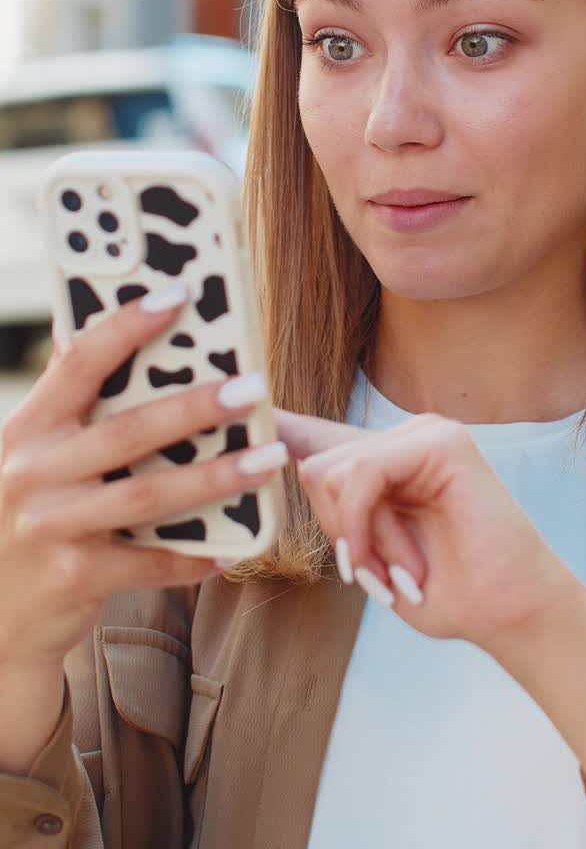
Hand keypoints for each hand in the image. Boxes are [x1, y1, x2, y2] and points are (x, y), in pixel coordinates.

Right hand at [0, 287, 285, 668]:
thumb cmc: (32, 511)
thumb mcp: (34, 452)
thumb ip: (68, 401)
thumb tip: (108, 332)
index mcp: (28, 428)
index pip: (78, 364)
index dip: (126, 327)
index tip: (178, 296)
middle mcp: (32, 473)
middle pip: (127, 431)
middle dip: (195, 406)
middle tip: (252, 388)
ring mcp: (50, 527)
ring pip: (147, 495)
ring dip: (215, 477)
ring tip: (269, 459)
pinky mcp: (74, 577)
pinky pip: (149, 561)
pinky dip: (194, 554)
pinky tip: (234, 543)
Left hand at [295, 413, 576, 657]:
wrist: (511, 616)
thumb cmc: (446, 591)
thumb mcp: (369, 550)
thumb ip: (335, 508)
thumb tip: (288, 462)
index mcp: (383, 459)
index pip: (311, 433)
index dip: (270, 425)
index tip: (230, 406)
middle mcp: (401, 436)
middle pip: (314, 466)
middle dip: (337, 533)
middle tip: (381, 574)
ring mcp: (424, 432)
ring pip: (333, 473)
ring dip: (358, 540)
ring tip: (400, 573)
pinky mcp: (441, 441)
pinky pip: (362, 475)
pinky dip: (365, 527)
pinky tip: (394, 562)